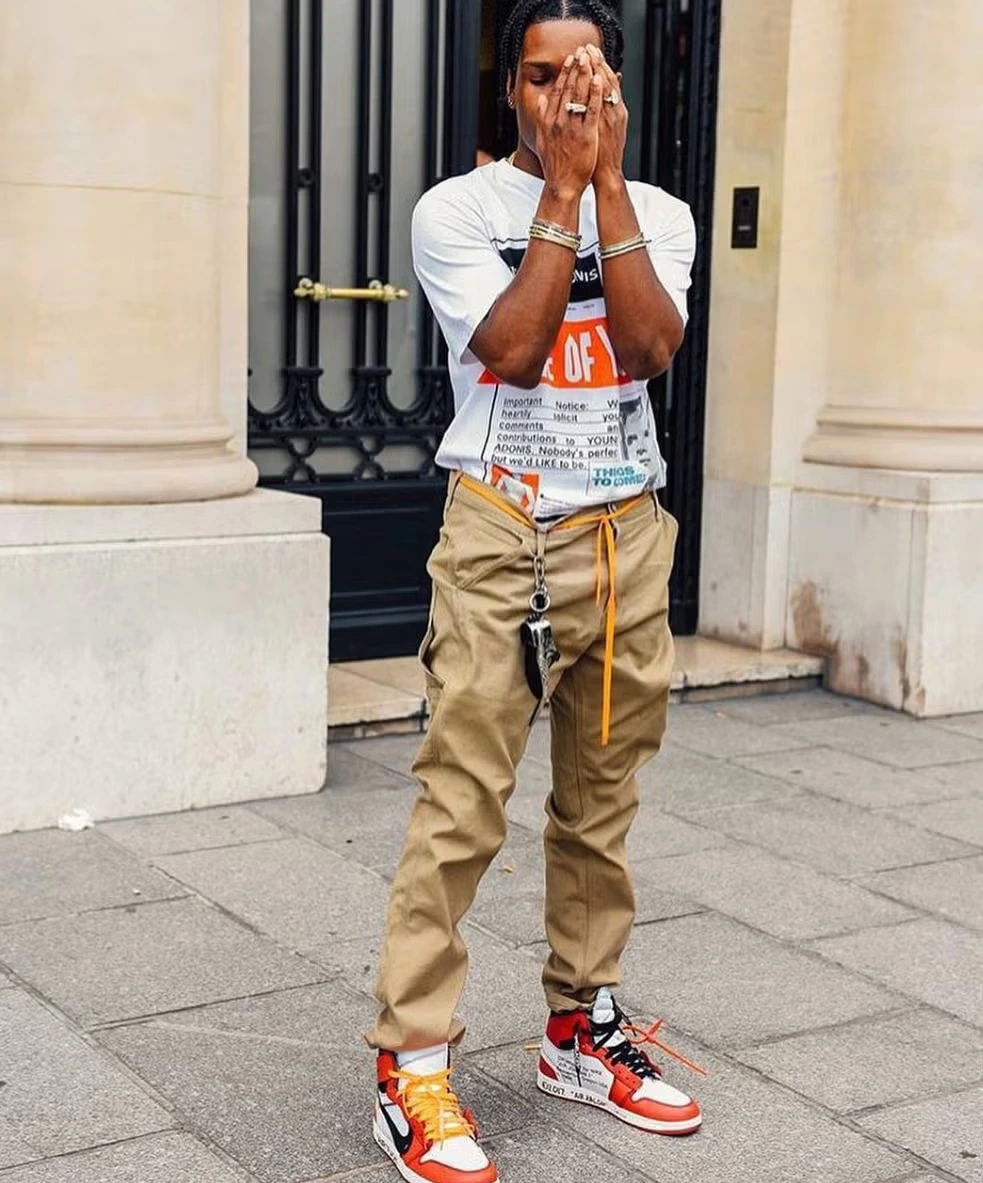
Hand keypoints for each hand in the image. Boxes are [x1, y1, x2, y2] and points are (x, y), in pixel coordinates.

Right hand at [535, 47, 604, 202]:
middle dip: (575, 68)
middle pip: (568, 89)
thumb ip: (541, 118)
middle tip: (582, 51)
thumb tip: (541, 99)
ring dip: (585, 75)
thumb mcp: (542, 139)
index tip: (570, 59)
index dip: (565, 73)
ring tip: (590, 58)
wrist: (562, 185)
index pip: (558, 91)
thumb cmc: (555, 164)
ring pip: (580, 96)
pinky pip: (592, 111)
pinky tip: (599, 80)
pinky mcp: (586, 136)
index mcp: (550, 121)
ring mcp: (573, 128)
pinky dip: (595, 94)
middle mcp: (559, 122)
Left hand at [586, 44, 627, 187]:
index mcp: (615, 111)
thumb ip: (605, 109)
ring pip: (604, 89)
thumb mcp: (608, 128)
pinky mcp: (603, 128)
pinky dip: (599, 90)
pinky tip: (595, 77)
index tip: (590, 50)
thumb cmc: (603, 153)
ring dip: (596, 71)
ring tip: (587, 55)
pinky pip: (601, 105)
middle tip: (587, 47)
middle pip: (605, 82)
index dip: (598, 65)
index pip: (606, 82)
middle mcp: (614, 112)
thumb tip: (603, 91)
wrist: (606, 174)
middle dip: (596, 63)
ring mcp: (610, 119)